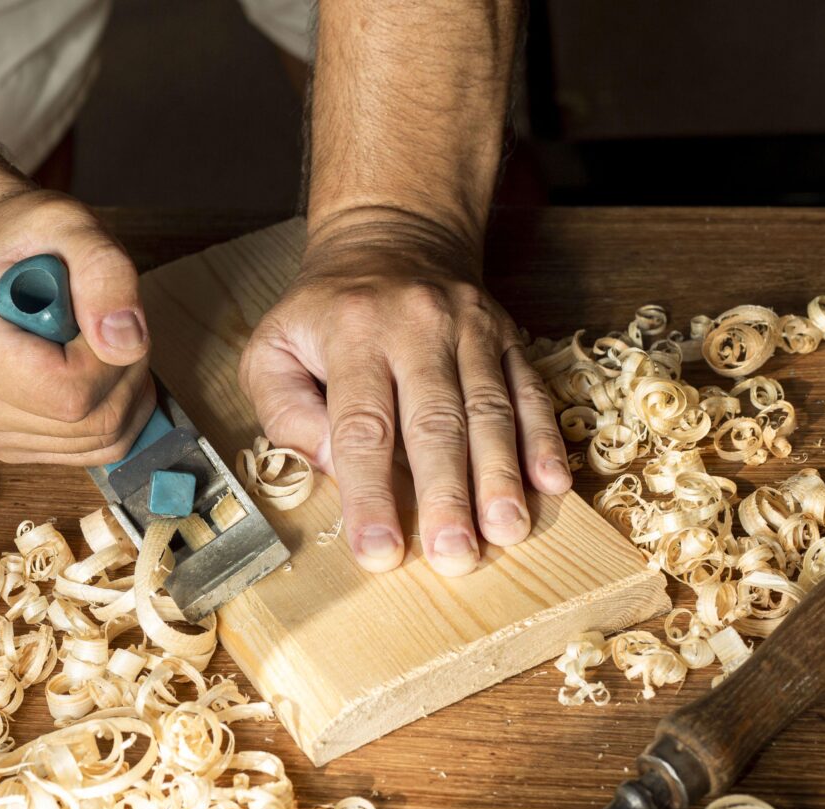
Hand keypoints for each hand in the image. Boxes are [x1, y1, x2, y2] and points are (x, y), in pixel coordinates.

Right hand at [0, 189, 155, 463]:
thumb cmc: (24, 237)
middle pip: (88, 424)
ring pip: (97, 444)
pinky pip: (89, 452)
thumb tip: (127, 345)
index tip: (103, 315)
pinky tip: (93, 370)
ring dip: (123, 393)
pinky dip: (111, 412)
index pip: (69, 394)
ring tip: (99, 341)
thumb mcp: (70, 224)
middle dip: (124, 374)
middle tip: (111, 322)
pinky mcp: (6, 447)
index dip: (110, 360)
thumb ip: (105, 275)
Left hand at [239, 212, 571, 576]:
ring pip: (489, 408)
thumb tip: (331, 466)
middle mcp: (415, 327)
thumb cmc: (323, 312)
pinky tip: (552, 484)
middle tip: (455, 556)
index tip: (379, 552)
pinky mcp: (507, 332)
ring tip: (507, 531)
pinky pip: (529, 388)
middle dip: (447, 495)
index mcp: (351, 334)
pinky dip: (543, 437)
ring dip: (501, 475)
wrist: (391, 235)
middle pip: (434, 422)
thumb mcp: (273, 347)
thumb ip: (286, 411)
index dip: (371, 493)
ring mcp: (469, 326)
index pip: (361, 426)